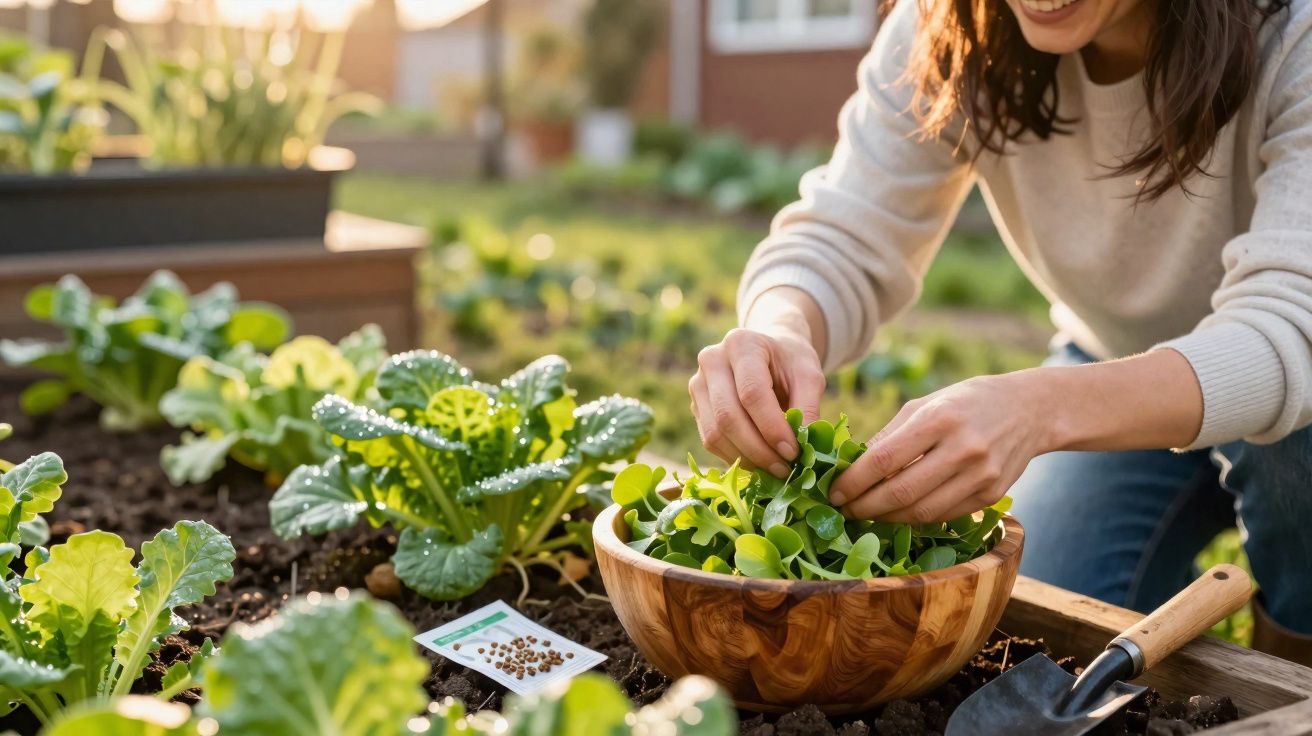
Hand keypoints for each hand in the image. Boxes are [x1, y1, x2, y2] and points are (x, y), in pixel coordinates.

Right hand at [689, 327, 825, 476]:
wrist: (768, 352)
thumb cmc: (790, 362)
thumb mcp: (809, 374)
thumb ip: (808, 406)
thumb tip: (803, 446)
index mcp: (741, 344)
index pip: (752, 393)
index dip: (772, 427)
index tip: (793, 451)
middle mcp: (712, 360)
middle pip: (728, 416)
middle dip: (758, 449)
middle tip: (784, 468)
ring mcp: (698, 384)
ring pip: (714, 433)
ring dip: (746, 458)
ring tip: (774, 469)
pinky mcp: (695, 406)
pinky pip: (710, 440)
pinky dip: (734, 457)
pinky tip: (758, 462)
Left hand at [829, 372, 1057, 522]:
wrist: (1030, 410)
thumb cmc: (966, 402)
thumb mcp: (925, 403)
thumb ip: (890, 434)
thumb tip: (852, 465)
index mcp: (939, 418)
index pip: (885, 459)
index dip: (854, 481)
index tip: (833, 492)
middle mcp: (962, 448)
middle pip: (901, 492)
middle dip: (865, 506)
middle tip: (844, 510)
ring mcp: (981, 475)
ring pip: (922, 512)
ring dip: (887, 519)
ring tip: (866, 514)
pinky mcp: (992, 495)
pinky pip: (944, 515)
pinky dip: (915, 518)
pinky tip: (898, 515)